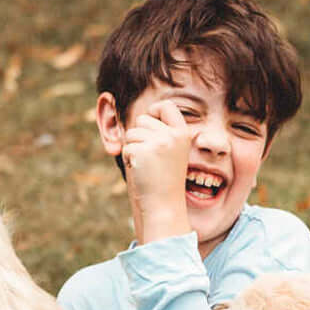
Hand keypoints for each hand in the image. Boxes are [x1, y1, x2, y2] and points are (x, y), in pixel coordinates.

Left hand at [123, 100, 194, 243]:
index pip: (167, 106)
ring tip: (146, 165)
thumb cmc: (165, 179)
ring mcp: (158, 142)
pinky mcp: (142, 151)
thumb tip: (143, 117)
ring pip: (132, 133)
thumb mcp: (171, 151)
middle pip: (143, 119)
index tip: (152, 123)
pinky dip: (129, 158)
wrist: (164, 204)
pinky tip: (141, 170)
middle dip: (140, 136)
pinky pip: (126, 146)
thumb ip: (161, 132)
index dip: (155, 110)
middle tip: (151, 158)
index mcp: (182, 133)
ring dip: (133, 148)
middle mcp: (172, 135)